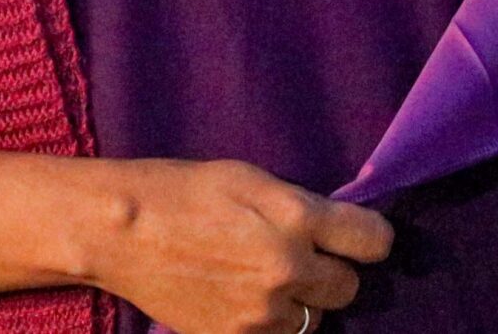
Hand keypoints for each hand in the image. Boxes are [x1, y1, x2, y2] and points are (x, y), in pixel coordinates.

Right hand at [89, 159, 391, 333]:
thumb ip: (303, 206)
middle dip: (331, 271)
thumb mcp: (253, 179)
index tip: (356, 237)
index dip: (368, 237)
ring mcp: (261, 313)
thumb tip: (344, 229)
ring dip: (300, 302)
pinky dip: (270, 325)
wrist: (122, 232)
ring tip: (263, 278)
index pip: (374, 242)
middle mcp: (287, 269)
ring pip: (313, 319)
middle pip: (348, 286)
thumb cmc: (186, 191)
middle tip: (300, 255)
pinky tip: (243, 299)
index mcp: (296, 218)